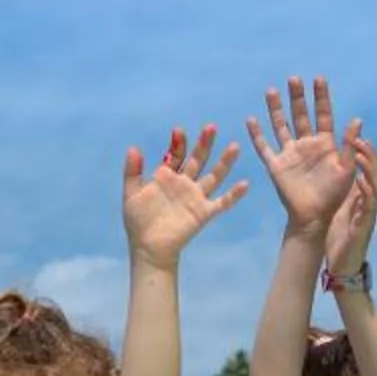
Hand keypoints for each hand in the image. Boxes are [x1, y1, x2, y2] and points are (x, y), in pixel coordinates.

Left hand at [123, 124, 246, 262]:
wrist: (148, 247)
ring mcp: (196, 197)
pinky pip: (222, 202)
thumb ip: (133, 172)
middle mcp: (185, 183)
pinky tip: (245, 184)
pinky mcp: (204, 212)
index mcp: (168, 177)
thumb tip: (134, 148)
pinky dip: (234, 195)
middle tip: (211, 127)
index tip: (179, 131)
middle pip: (198, 160)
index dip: (178, 143)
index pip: (177, 155)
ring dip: (224, 162)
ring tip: (234, 146)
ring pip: (214, 176)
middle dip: (204, 144)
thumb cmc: (139, 221)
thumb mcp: (131, 193)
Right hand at [246, 77, 360, 234]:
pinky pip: (264, 147)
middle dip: (297, 97)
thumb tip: (357, 118)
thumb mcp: (348, 168)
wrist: (314, 216)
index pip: (323, 114)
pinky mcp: (276, 166)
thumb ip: (351, 144)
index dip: (321, 97)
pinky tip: (251, 120)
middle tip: (294, 79)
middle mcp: (306, 144)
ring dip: (276, 109)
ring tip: (271, 90)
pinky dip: (256, 134)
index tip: (319, 79)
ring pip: (281, 126)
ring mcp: (290, 154)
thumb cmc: (334, 194)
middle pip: (300, 115)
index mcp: (325, 143)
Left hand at [326, 136, 376, 276]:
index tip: (357, 138)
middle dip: (369, 155)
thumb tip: (333, 170)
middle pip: (375, 173)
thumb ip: (341, 190)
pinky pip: (368, 206)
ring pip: (375, 186)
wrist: (341, 266)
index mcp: (362, 196)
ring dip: (369, 169)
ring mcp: (369, 213)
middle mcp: (369, 202)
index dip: (365, 154)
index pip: (367, 170)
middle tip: (361, 139)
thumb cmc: (340, 237)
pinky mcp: (364, 226)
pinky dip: (365, 191)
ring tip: (360, 154)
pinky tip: (360, 180)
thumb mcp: (340, 208)